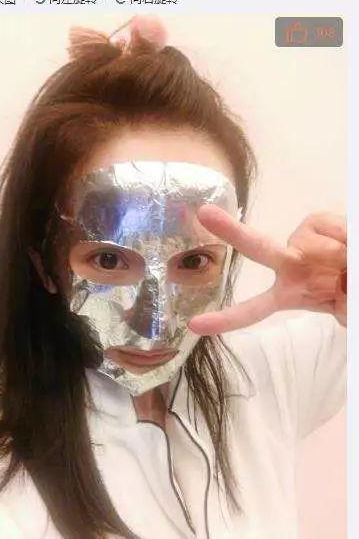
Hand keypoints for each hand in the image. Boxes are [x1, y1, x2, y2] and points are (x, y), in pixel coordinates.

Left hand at [188, 205, 346, 333]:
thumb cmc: (350, 290)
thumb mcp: (346, 308)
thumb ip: (341, 307)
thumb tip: (344, 289)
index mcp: (291, 293)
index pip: (254, 310)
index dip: (226, 319)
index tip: (194, 325)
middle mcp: (290, 266)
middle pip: (258, 247)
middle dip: (232, 232)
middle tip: (204, 213)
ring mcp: (302, 244)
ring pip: (308, 242)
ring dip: (337, 253)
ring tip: (351, 264)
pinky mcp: (317, 224)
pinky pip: (324, 226)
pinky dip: (342, 234)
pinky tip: (349, 243)